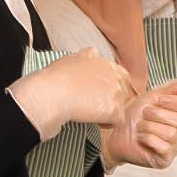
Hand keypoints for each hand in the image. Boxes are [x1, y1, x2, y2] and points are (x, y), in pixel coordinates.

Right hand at [7, 52, 133, 139]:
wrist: (51, 93)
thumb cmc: (56, 78)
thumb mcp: (72, 59)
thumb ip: (86, 57)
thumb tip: (93, 52)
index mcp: (107, 64)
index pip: (121, 77)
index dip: (111, 88)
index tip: (98, 94)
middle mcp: (115, 76)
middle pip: (124, 93)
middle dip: (112, 100)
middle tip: (95, 105)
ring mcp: (117, 93)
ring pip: (121, 107)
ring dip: (108, 112)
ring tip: (91, 113)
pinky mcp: (114, 110)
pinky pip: (117, 121)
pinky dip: (107, 124)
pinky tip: (94, 121)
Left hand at [107, 77, 176, 168]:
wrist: (113, 133)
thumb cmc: (132, 116)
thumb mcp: (151, 97)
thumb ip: (171, 89)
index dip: (175, 102)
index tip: (159, 100)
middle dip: (157, 114)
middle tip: (144, 115)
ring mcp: (173, 147)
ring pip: (171, 134)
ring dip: (149, 127)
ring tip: (140, 127)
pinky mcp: (164, 160)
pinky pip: (164, 147)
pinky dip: (148, 139)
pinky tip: (141, 138)